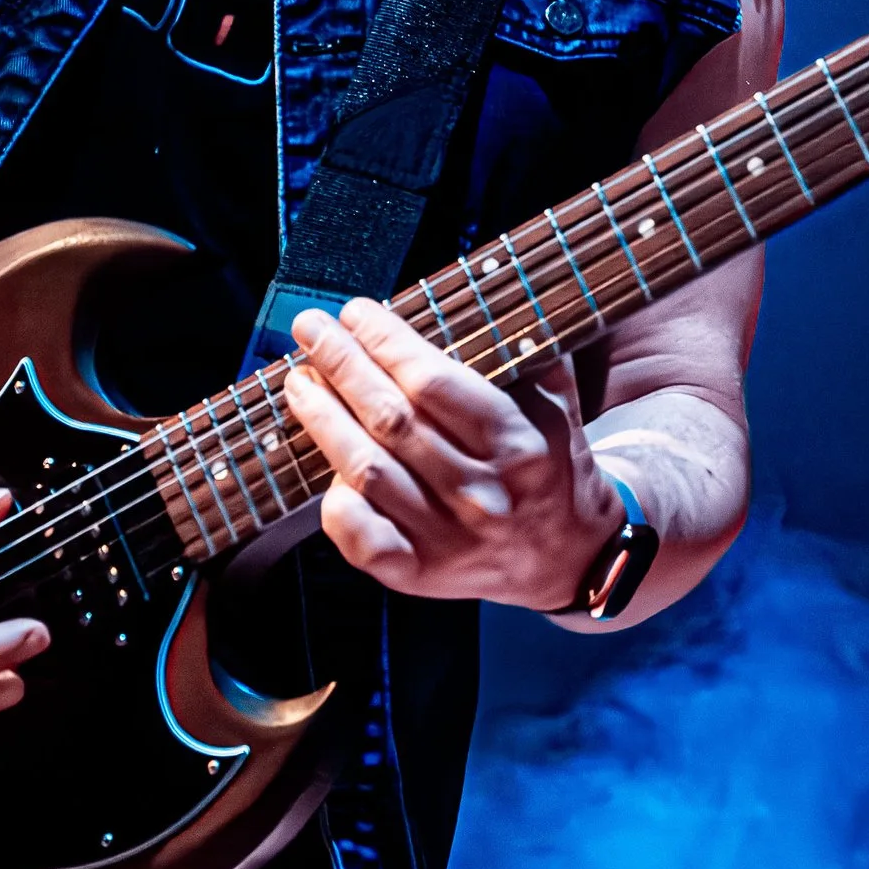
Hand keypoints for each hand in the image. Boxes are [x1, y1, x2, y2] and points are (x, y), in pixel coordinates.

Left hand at [284, 297, 620, 609]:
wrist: (568, 556)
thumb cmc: (550, 465)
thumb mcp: (556, 402)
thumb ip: (521, 351)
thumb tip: (477, 294)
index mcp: (516, 445)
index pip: (434, 382)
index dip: (386, 343)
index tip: (358, 313)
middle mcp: (480, 493)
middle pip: (390, 419)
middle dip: (341, 364)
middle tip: (311, 329)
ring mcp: (446, 539)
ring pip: (365, 470)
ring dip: (323, 419)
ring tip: (300, 381)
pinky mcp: (418, 574)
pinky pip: (360, 537)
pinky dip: (334, 499)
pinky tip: (321, 462)